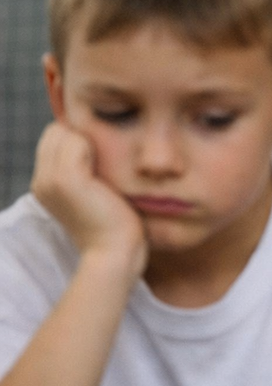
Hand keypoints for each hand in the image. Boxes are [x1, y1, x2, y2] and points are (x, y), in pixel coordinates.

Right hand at [31, 122, 146, 272]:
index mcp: (45, 186)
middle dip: (82, 134)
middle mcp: (41, 181)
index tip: (105, 154)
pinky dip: (97, 144)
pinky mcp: (66, 179)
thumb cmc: (116, 227)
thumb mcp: (98, 195)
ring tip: (112, 162)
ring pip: (65, 132)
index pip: (55, 138)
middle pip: (57, 132)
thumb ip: (91, 171)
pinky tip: (113, 164)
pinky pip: (77, 140)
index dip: (79, 138)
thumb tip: (101, 145)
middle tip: (109, 156)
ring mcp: (50, 180)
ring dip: (91, 138)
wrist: (115, 253)